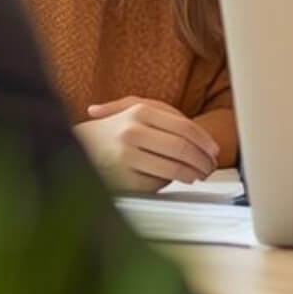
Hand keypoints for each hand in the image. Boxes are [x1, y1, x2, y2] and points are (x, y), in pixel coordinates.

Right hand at [75, 96, 218, 190]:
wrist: (77, 145)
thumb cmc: (114, 128)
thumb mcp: (135, 109)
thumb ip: (168, 115)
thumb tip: (203, 138)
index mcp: (140, 111)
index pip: (185, 128)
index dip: (205, 142)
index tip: (214, 152)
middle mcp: (132, 132)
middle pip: (183, 150)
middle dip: (202, 161)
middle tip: (209, 167)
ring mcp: (126, 157)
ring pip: (173, 169)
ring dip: (191, 175)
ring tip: (197, 175)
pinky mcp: (122, 180)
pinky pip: (156, 184)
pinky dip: (167, 183)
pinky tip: (171, 180)